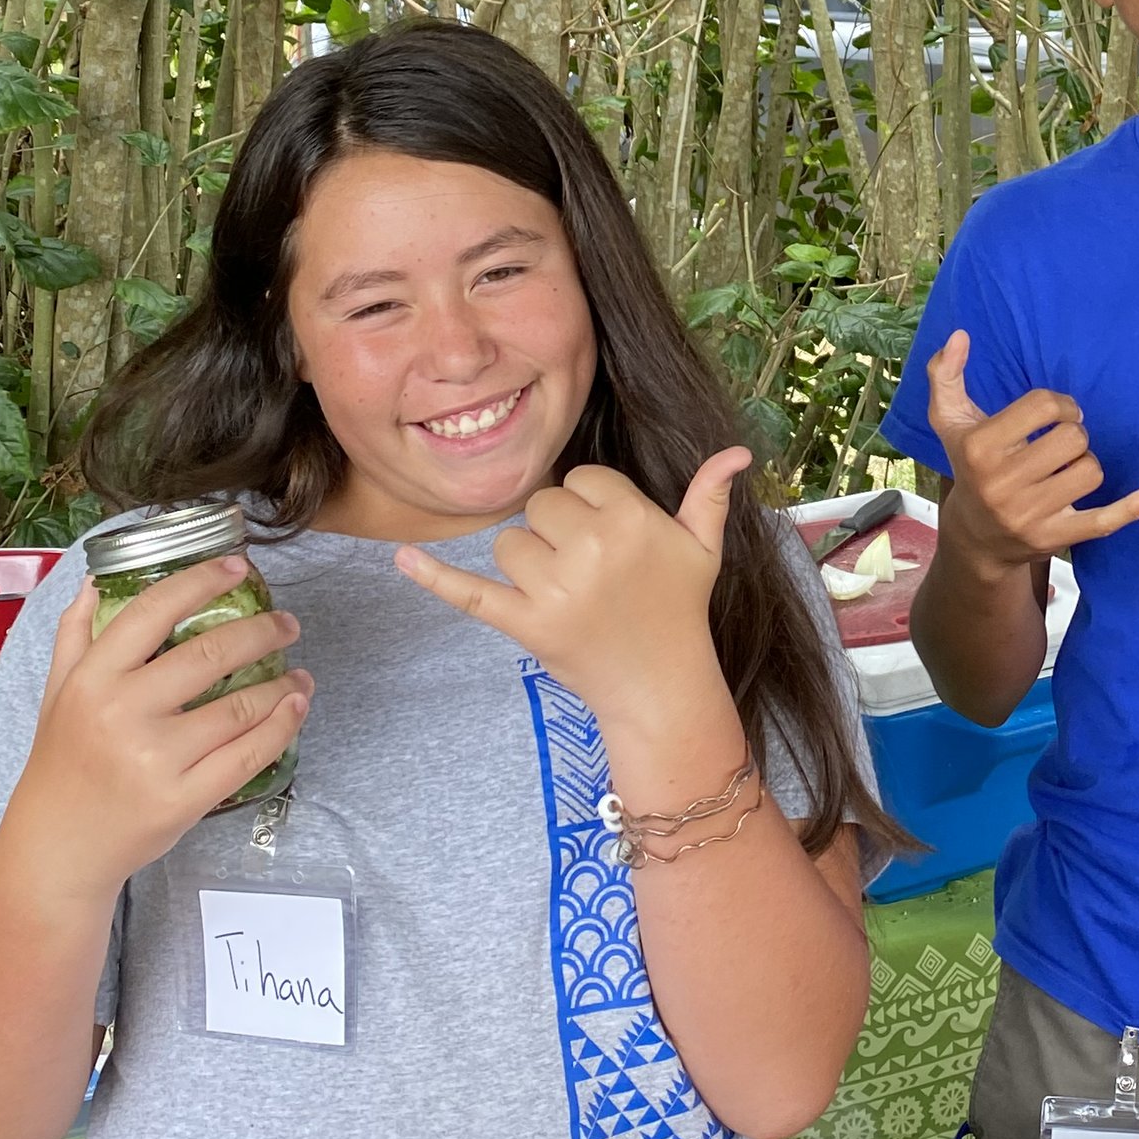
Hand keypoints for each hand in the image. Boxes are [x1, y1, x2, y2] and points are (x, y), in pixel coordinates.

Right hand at [14, 558, 310, 905]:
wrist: (57, 848)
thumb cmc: (60, 764)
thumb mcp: (56, 693)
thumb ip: (76, 634)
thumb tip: (96, 580)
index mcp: (92, 679)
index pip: (152, 610)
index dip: (201, 581)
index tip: (239, 566)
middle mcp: (123, 713)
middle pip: (209, 654)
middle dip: (262, 631)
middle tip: (287, 624)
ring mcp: (155, 759)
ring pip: (239, 707)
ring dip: (281, 684)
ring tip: (298, 674)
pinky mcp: (182, 800)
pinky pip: (247, 756)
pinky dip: (281, 727)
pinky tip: (294, 708)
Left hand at [396, 451, 747, 749]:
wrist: (662, 686)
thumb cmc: (680, 610)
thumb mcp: (703, 549)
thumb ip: (710, 495)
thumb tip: (737, 452)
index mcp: (630, 518)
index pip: (582, 480)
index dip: (593, 506)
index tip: (613, 540)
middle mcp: (590, 547)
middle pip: (542, 506)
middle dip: (560, 532)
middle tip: (592, 571)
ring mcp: (554, 589)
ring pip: (511, 543)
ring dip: (529, 563)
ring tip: (567, 592)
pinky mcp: (524, 624)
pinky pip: (469, 592)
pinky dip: (431, 577)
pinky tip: (400, 554)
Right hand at [926, 331, 1138, 570]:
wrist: (974, 538)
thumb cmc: (969, 465)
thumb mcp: (949, 421)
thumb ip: (945, 374)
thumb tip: (959, 334)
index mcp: (980, 448)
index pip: (1044, 406)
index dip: (1059, 404)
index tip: (1054, 414)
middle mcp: (1002, 484)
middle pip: (1073, 438)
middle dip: (1073, 434)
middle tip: (1061, 443)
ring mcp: (1030, 515)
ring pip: (1090, 471)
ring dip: (1085, 464)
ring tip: (1066, 469)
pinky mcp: (1055, 538)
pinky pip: (1104, 521)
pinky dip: (1133, 507)